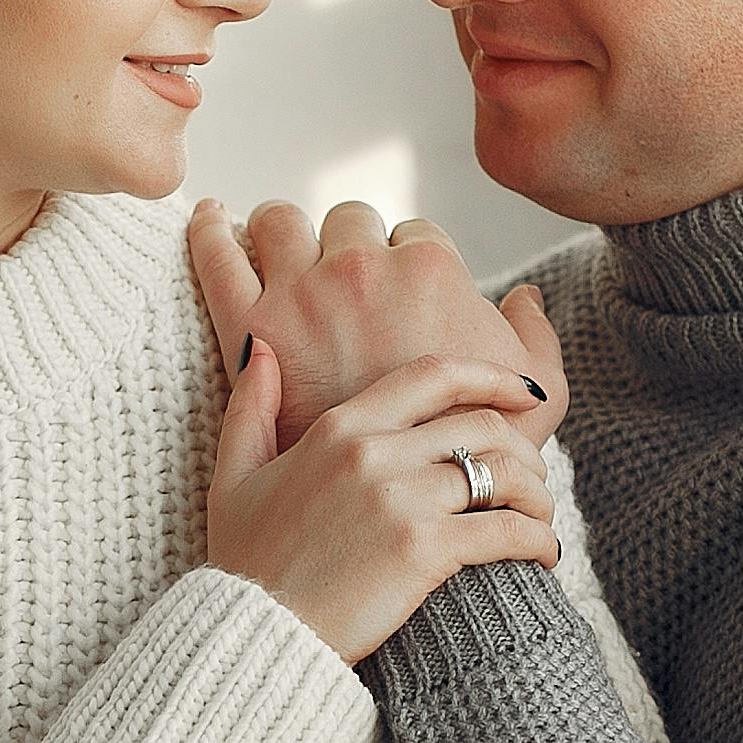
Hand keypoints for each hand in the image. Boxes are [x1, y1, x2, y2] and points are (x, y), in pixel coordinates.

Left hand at [190, 198, 567, 451]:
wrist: (391, 526)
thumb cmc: (466, 472)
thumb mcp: (533, 407)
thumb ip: (535, 342)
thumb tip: (524, 294)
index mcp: (430, 271)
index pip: (414, 235)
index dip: (407, 260)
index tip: (396, 287)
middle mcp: (364, 267)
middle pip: (350, 221)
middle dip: (348, 242)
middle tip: (339, 276)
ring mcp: (303, 291)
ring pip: (280, 221)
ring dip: (280, 229)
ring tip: (272, 244)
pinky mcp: (248, 323)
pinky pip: (215, 254)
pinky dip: (207, 228)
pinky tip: (207, 217)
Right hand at [207, 345, 560, 663]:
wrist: (255, 635)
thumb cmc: (246, 564)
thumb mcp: (233, 476)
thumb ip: (249, 407)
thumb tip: (259, 350)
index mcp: (339, 428)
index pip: (434, 376)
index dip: (492, 376)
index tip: (524, 392)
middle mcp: (374, 452)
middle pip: (483, 425)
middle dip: (525, 449)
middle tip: (533, 479)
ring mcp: (400, 499)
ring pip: (506, 474)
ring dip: (538, 496)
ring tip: (539, 520)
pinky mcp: (423, 549)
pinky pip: (507, 530)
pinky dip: (537, 540)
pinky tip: (541, 555)